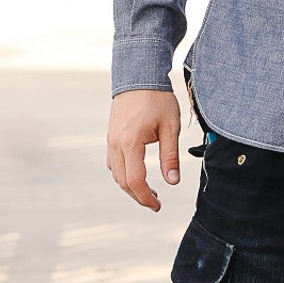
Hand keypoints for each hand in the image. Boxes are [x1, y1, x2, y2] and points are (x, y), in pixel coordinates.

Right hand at [107, 89, 180, 210]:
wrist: (139, 76)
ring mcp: (110, 139)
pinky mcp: (111, 136)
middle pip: (122, 181)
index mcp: (130, 142)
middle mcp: (115, 143)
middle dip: (138, 196)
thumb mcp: (170, 127)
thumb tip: (173, 181)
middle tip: (156, 203)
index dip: (146, 198)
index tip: (158, 206)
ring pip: (116, 173)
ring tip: (150, 191)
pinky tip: (137, 174)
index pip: (134, 181)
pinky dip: (124, 174)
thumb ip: (170, 156)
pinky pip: (113, 162)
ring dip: (130, 186)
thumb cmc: (157, 99)